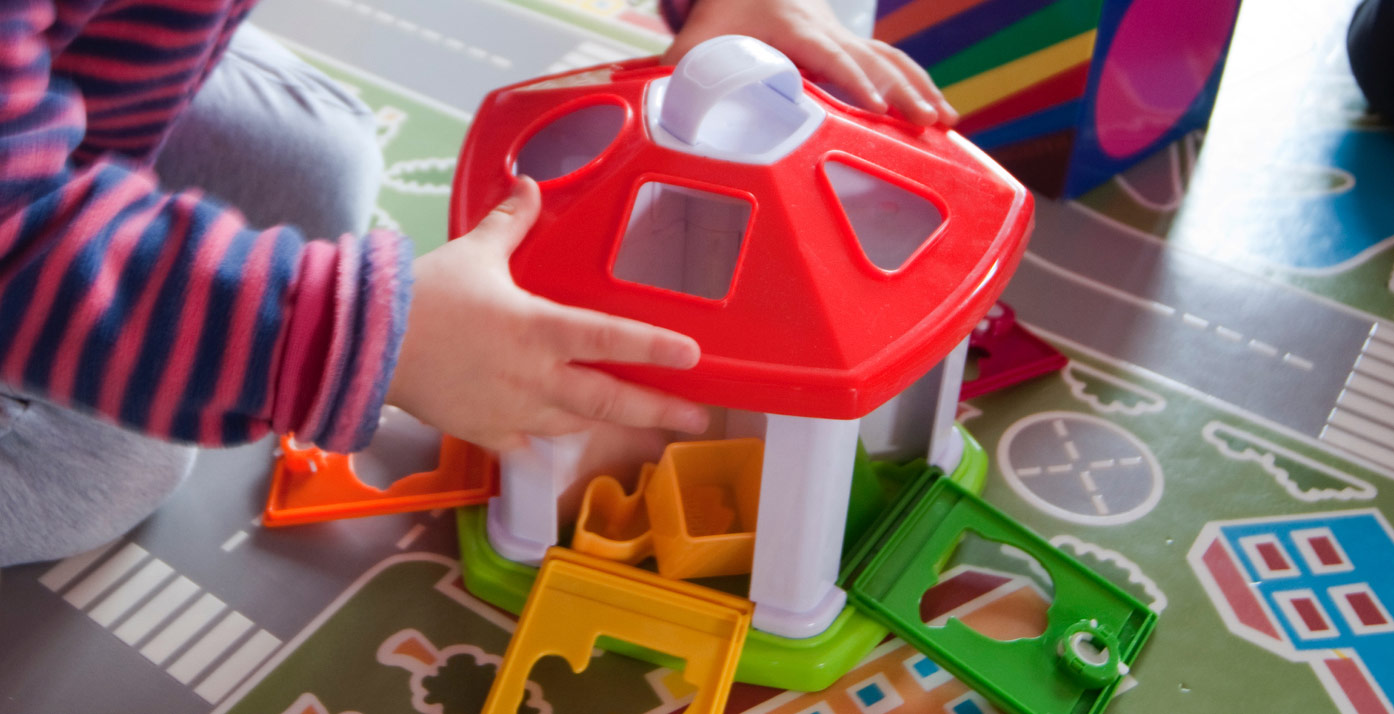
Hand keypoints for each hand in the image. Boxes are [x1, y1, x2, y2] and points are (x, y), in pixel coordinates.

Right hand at [386, 177, 710, 451]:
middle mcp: (535, 376)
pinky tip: (564, 437)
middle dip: (658, 411)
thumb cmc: (424, 295)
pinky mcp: (486, 432)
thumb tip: (529, 186)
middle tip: (698, 419)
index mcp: (539, 328)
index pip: (610, 339)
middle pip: (609, 400)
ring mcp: (512, 410)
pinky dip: (549, 438)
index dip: (655, 349)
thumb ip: (512, 223)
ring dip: (610, 423)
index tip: (695, 358)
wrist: (365, 345)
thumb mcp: (475, 252)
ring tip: (642, 425)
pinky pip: (529, 443)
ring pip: (576, 424)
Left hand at [661, 0, 957, 126]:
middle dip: (902, 94)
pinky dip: (919, 86)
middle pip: (873, 62)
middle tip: (926, 127)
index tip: (874, 109)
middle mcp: (827, 31)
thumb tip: (657, 112)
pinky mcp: (853, 44)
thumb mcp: (697, 40)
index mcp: (792, 29)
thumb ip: (678, 73)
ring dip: (921, 91)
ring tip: (946, 124)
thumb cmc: (723, 11)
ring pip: (892, 61)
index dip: (853, 83)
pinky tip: (940, 116)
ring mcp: (845, 36)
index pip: (830, 58)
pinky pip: (893, 63)